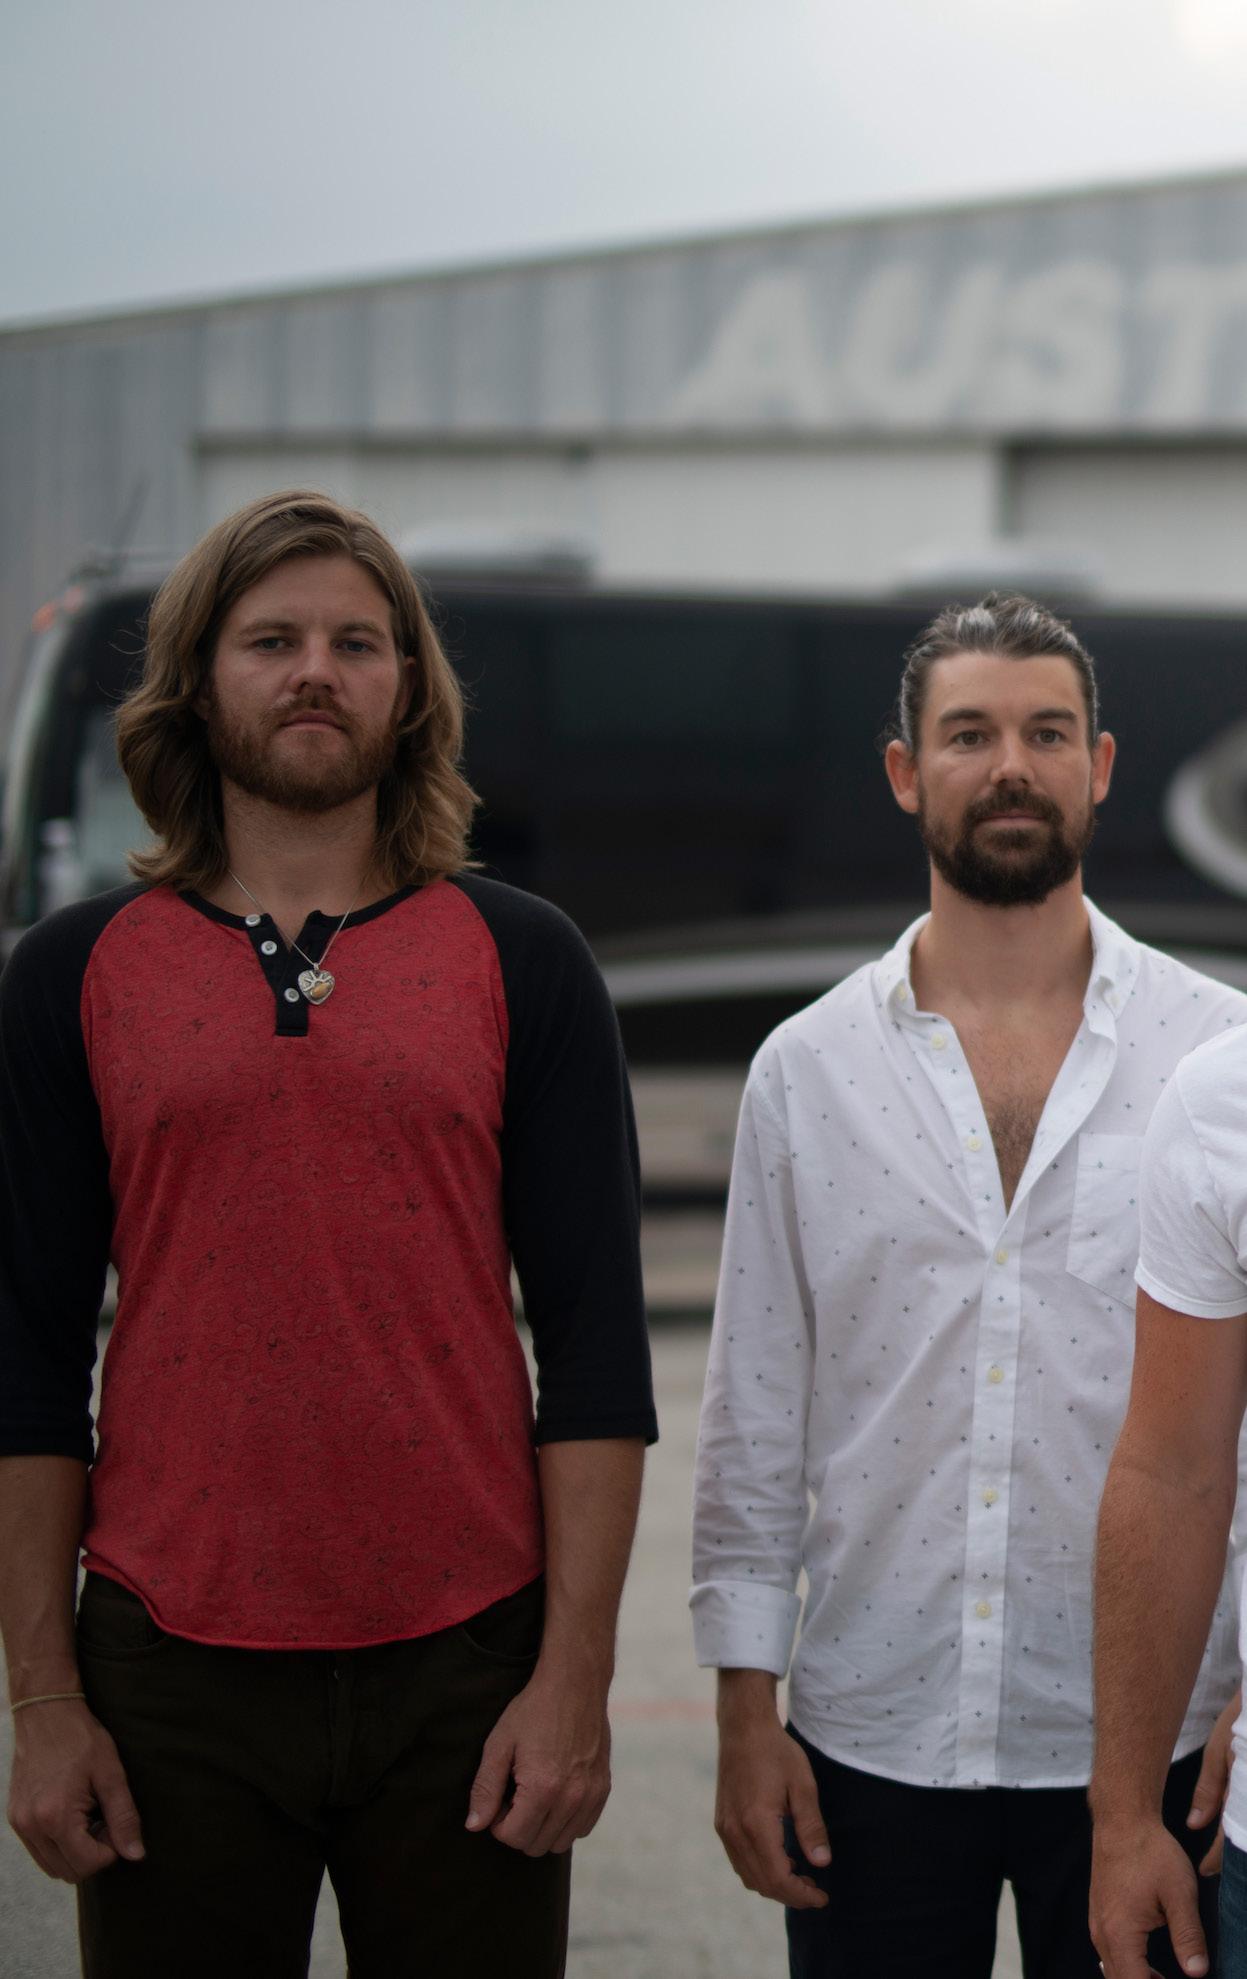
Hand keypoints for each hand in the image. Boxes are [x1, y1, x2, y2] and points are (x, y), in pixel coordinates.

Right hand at [8, 1698, 143, 1882]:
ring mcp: (20, 1824)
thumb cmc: (81, 1738)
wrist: (46, 1712)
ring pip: (52, 1866)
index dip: (110, 1850)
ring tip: (88, 1815)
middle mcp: (31, 1826)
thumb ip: (124, 1817)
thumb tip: (136, 1855)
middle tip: (103, 1818)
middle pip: (68, 1872)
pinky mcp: (15, 1818)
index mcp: (55, 1817)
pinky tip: (72, 1813)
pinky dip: (59, 1843)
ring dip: (75, 1851)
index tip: (115, 1822)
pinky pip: (39, 1850)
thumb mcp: (111, 1774)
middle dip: (93, 1853)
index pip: (87, 1865)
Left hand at [465, 1666, 610, 1855]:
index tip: (500, 1798)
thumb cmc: (533, 1710)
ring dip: (543, 1827)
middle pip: (536, 1846)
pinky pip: (583, 1828)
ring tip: (536, 1794)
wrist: (575, 1683)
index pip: (513, 1837)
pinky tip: (557, 1794)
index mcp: (542, 1788)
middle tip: (516, 1795)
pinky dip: (567, 1821)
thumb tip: (474, 1826)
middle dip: (520, 1828)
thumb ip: (485, 1788)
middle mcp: (571, 1797)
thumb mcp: (500, 1743)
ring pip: (560, 1843)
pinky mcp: (604, 1789)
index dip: (498, 1823)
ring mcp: (591, 1795)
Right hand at [715, 1712, 829, 1911]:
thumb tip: (822, 1863)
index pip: (779, 1879)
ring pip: (748, 1876)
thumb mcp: (802, 1785)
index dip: (802, 1895)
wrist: (743, 1727)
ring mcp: (725, 1828)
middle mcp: (735, 1832)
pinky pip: (739, 1861)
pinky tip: (779, 1859)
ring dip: (774, 1885)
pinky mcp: (722, 1823)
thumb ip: (811, 1826)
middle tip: (815, 1890)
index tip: (822, 1897)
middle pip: (763, 1884)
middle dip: (791, 1895)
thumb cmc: (775, 1751)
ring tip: (800, 1876)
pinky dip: (759, 1871)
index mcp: (757, 1824)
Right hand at [1091, 1818, 1208, 1977]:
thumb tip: (1197, 1972)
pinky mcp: (1098, 1915)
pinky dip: (1127, 1967)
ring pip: (1112, 1970)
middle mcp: (1102, 1933)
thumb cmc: (1150, 1852)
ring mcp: (1097, 1923)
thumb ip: (1188, 1936)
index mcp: (1120, 1933)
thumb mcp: (1179, 1893)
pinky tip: (1148, 1965)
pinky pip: (1109, 1954)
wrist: (1122, 1820)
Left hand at [1186, 1689, 1238, 1876]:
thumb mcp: (1219, 1753)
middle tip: (1220, 1867)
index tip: (1204, 1870)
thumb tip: (1193, 1825)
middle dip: (1236, 1856)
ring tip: (1234, 1855)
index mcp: (1244, 1797)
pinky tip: (1244, 1827)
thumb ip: (1208, 1792)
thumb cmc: (1244, 1723)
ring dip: (1244, 1840)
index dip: (1217, 1859)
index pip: (1229, 1839)